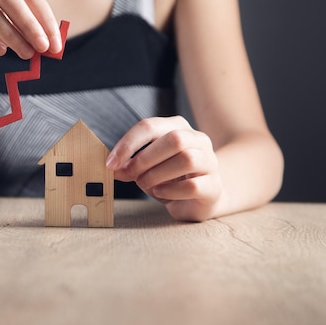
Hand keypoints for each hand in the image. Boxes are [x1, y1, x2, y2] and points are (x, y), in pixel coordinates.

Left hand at [106, 116, 222, 220]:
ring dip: (158, 174)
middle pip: (174, 139)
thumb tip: (114, 167)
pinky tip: (160, 193)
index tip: (111, 163)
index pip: (150, 126)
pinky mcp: (214, 186)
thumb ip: (131, 164)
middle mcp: (198, 140)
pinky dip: (170, 191)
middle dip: (144, 158)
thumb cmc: (170, 177)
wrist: (201, 198)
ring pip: (187, 159)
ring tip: (145, 184)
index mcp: (177, 127)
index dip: (127, 144)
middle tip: (128, 175)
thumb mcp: (147, 167)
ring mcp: (210, 162)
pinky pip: (193, 186)